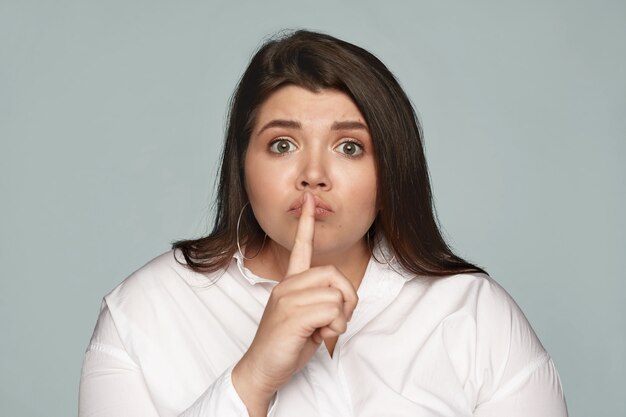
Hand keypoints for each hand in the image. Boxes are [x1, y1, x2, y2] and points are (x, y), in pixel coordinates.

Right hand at [232, 192, 358, 415]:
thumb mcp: (307, 319)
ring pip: (336, 296)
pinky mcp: (291, 315)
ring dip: (340, 320)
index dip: (305, 224)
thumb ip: (321, 302)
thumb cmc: (286, 345)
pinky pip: (332, 311)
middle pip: (334, 275)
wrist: (262, 369)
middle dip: (346, 299)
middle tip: (336, 320)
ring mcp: (287, 299)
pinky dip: (334, 328)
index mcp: (289, 283)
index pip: (299, 248)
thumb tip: (342, 301)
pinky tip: (317, 337)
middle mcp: (286, 286)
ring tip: (322, 332)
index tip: (308, 200)